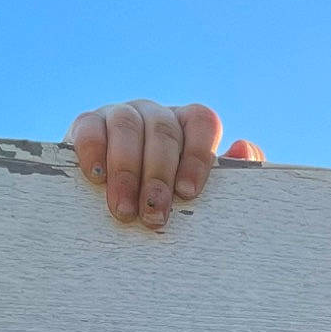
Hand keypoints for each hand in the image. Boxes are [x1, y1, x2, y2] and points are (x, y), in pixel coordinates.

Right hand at [66, 100, 263, 229]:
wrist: (110, 206)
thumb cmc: (163, 203)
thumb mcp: (197, 194)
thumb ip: (231, 175)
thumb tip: (244, 149)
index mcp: (186, 126)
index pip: (201, 121)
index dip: (197, 155)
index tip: (188, 194)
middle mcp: (155, 115)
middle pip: (163, 129)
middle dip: (159, 176)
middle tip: (154, 216)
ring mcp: (120, 115)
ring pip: (127, 127)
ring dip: (127, 172)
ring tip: (125, 211)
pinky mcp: (87, 125)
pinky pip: (90, 128)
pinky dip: (94, 151)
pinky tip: (97, 179)